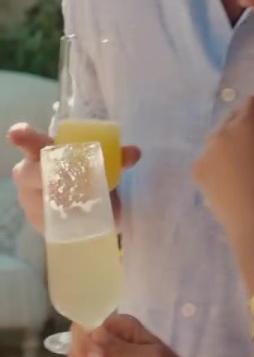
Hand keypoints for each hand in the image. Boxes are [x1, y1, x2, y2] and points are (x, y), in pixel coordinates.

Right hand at [9, 122, 140, 231]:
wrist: (90, 201)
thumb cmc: (87, 171)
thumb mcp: (104, 162)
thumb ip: (117, 157)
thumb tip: (133, 154)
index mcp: (44, 151)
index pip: (30, 141)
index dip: (23, 137)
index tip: (16, 134)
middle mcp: (31, 174)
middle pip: (28, 173)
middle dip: (42, 174)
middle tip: (58, 178)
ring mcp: (31, 200)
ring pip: (35, 200)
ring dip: (54, 201)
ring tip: (75, 203)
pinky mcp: (39, 222)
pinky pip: (45, 222)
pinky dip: (61, 219)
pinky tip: (74, 220)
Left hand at [193, 93, 253, 246]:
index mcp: (244, 124)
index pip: (252, 103)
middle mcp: (219, 132)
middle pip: (232, 117)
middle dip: (245, 125)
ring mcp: (205, 152)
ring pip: (219, 137)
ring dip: (230, 141)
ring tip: (244, 165)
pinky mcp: (197, 171)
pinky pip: (209, 156)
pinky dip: (219, 160)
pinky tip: (231, 176)